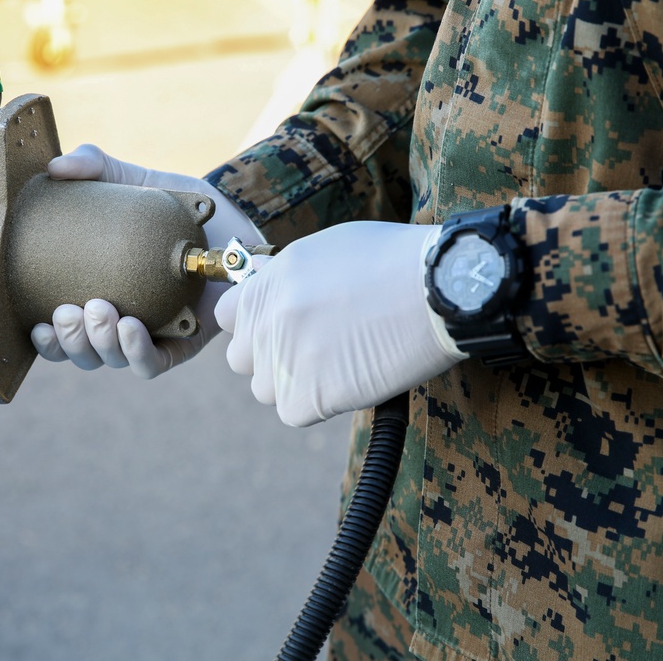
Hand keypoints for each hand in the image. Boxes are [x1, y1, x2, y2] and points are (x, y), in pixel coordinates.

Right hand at [30, 144, 263, 377]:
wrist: (230, 217)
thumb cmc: (175, 206)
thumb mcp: (131, 182)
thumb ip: (94, 165)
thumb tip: (55, 167)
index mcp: (98, 295)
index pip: (62, 332)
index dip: (48, 340)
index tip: (38, 324)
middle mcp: (121, 322)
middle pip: (85, 353)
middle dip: (71, 341)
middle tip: (70, 311)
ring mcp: (152, 335)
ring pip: (114, 359)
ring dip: (99, 344)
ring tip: (98, 311)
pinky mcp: (182, 343)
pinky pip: (154, 363)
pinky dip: (137, 352)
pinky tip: (130, 327)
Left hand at [214, 221, 466, 425]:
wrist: (436, 289)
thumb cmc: (393, 262)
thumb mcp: (326, 250)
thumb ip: (286, 276)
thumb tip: (263, 285)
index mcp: (266, 282)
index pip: (226, 317)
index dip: (256, 324)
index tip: (283, 327)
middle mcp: (267, 319)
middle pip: (242, 358)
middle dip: (272, 356)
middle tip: (318, 348)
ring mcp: (283, 358)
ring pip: (266, 389)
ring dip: (295, 383)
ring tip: (341, 363)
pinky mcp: (308, 395)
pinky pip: (293, 412)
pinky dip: (320, 404)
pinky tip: (352, 379)